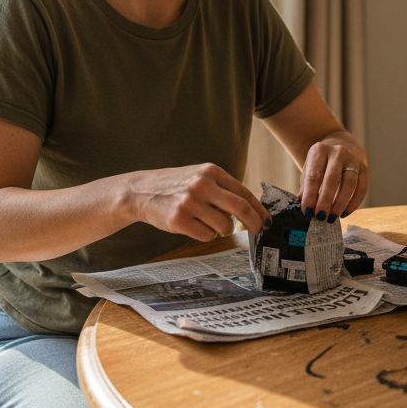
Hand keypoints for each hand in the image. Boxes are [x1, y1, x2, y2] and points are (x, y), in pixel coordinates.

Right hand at [126, 163, 269, 240]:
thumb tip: (252, 208)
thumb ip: (222, 188)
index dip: (258, 209)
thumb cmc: (175, 186)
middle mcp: (201, 185)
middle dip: (253, 223)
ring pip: (224, 226)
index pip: (243, 192)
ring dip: (222, 229)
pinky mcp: (179, 219)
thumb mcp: (199, 176)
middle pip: (240, 208)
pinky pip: (206, 235)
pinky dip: (205, 235)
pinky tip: (194, 226)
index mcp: (210, 172)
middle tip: (258, 231)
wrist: (140, 191)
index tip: (265, 220)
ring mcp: (190, 202)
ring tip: (208, 222)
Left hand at [298, 138, 367, 222]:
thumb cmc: (320, 166)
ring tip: (332, 218)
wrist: (340, 152)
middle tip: (320, 216)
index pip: (314, 175)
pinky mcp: (364, 168)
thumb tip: (305, 208)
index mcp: (319, 151)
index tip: (307, 211)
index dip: (310, 195)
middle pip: (332, 178)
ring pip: (349, 183)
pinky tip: (344, 213)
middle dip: (325, 200)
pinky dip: (353, 204)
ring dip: (340, 203)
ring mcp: (353, 159)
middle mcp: (338, 152)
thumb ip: (305, 189)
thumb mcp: (309, 172)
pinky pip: (362, 188)